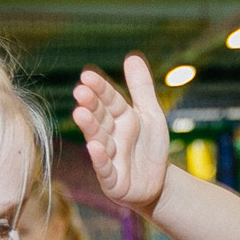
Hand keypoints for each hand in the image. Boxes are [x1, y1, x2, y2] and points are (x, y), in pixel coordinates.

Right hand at [71, 57, 171, 214]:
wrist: (159, 183)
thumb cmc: (150, 147)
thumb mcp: (151, 114)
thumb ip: (141, 88)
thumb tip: (132, 56)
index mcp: (120, 118)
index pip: (109, 100)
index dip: (100, 89)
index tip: (87, 76)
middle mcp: (111, 135)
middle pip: (100, 118)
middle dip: (91, 105)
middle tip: (81, 91)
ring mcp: (109, 158)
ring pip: (98, 140)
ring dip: (90, 128)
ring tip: (81, 113)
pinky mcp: (112, 180)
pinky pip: (105, 168)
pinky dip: (100, 159)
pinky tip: (95, 147)